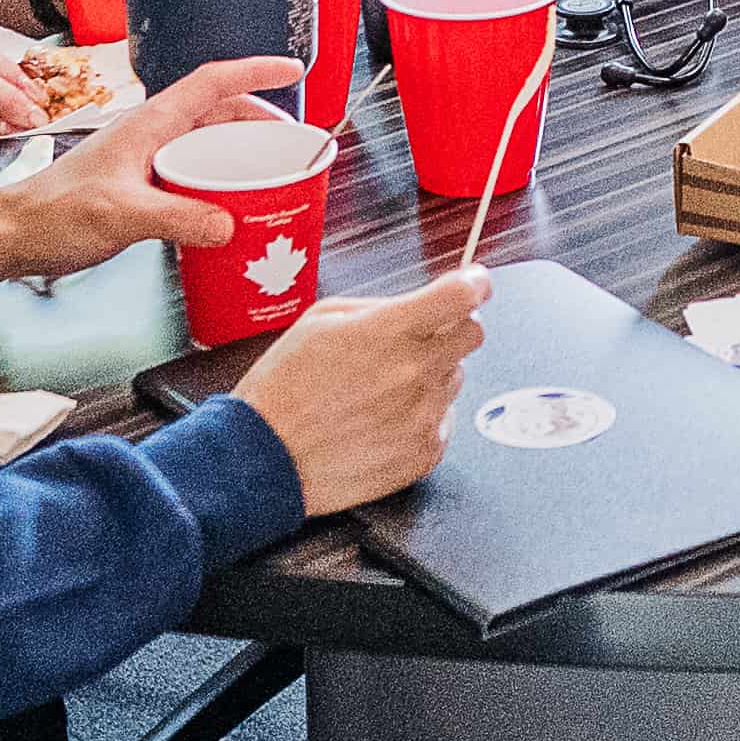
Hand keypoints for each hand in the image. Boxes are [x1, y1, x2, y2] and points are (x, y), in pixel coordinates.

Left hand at [0, 48, 305, 280]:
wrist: (11, 234)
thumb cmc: (51, 214)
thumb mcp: (119, 214)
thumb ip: (176, 217)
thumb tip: (230, 222)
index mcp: (148, 124)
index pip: (211, 82)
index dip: (254, 71)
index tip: (291, 68)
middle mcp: (149, 134)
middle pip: (217, 112)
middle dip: (259, 119)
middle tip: (292, 141)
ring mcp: (144, 160)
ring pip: (205, 144)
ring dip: (240, 152)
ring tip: (269, 174)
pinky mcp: (139, 187)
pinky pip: (191, 174)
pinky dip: (218, 183)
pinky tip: (228, 210)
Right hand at [231, 273, 494, 512]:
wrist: (265, 457)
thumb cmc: (285, 387)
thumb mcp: (320, 320)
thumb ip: (381, 306)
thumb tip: (421, 304)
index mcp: (389, 332)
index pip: (462, 296)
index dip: (474, 283)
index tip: (474, 283)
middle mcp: (415, 372)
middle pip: (473, 335)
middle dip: (453, 327)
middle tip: (419, 337)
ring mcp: (423, 416)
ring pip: (455, 378)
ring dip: (430, 375)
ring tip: (380, 389)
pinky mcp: (425, 453)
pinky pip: (444, 420)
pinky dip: (422, 415)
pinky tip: (382, 419)